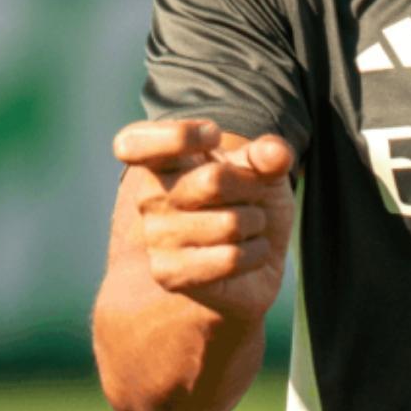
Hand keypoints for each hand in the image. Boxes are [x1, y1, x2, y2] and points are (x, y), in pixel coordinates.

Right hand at [111, 119, 297, 320]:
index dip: (178, 135)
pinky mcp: (169, 275)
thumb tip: (275, 155)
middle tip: (251, 195)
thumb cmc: (249, 200)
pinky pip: (230, 258)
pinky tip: (247, 254)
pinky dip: (255, 253)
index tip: (213, 136)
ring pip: (230, 224)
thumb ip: (269, 154)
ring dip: (255, 224)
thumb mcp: (264, 168)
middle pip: (214, 180)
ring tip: (247, 227)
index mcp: (161, 161)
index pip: (135, 142)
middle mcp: (149, 197)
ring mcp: (156, 237)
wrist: (255, 254)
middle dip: (251, 188)